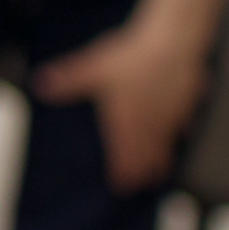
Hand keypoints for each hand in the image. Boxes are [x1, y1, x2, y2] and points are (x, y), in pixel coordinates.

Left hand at [35, 20, 207, 190]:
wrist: (172, 43)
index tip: (122, 186)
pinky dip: (180, 133)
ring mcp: (172, 115)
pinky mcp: (188, 102)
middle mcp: (150, 123)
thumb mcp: (91, 68)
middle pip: (147, 155)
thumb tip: (39, 85)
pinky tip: (181, 133)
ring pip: (167, 144)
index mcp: (126, 121)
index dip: (123, 172)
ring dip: (161, 158)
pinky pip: (184, 124)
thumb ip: (67, 80)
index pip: (124, 155)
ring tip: (159, 171)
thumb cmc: (130, 58)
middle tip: (139, 185)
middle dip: (142, 171)